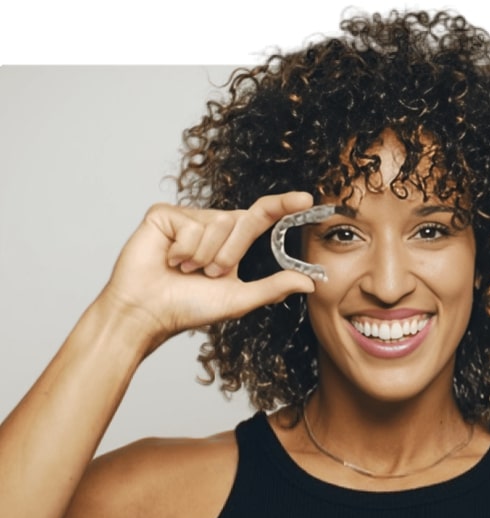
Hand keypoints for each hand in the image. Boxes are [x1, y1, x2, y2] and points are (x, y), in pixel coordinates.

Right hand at [99, 192, 315, 348]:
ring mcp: (188, 218)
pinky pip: (191, 224)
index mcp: (232, 243)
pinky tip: (169, 261)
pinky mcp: (164, 214)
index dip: (283, 205)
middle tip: (209, 275)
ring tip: (184, 270)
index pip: (262, 217)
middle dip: (230, 254)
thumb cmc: (188, 308)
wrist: (148, 312)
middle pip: (243, 221)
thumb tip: (309, 283)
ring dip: (204, 256)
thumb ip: (273, 288)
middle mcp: (212, 226)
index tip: (306, 200)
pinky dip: (184, 250)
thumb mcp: (238, 299)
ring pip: (217, 223)